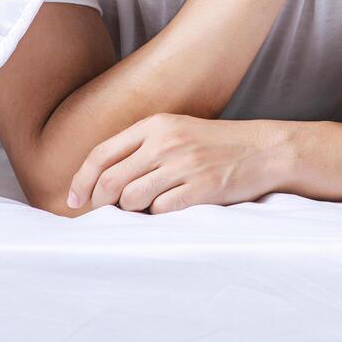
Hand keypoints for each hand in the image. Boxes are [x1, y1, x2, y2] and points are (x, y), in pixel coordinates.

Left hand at [66, 114, 289, 213]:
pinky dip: (159, 216)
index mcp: (157, 125)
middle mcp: (166, 142)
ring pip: (131, 199)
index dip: (81, 181)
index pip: (101, 154)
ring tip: (150, 207)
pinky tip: (173, 209)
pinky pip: (160, 211)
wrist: (266, 150)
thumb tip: (101, 183)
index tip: (75, 201)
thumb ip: (143, 148)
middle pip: (110, 181)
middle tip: (106, 214)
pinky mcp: (201, 187)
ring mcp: (184, 165)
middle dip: (101, 204)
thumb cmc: (218, 146)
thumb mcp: (179, 132)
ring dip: (133, 211)